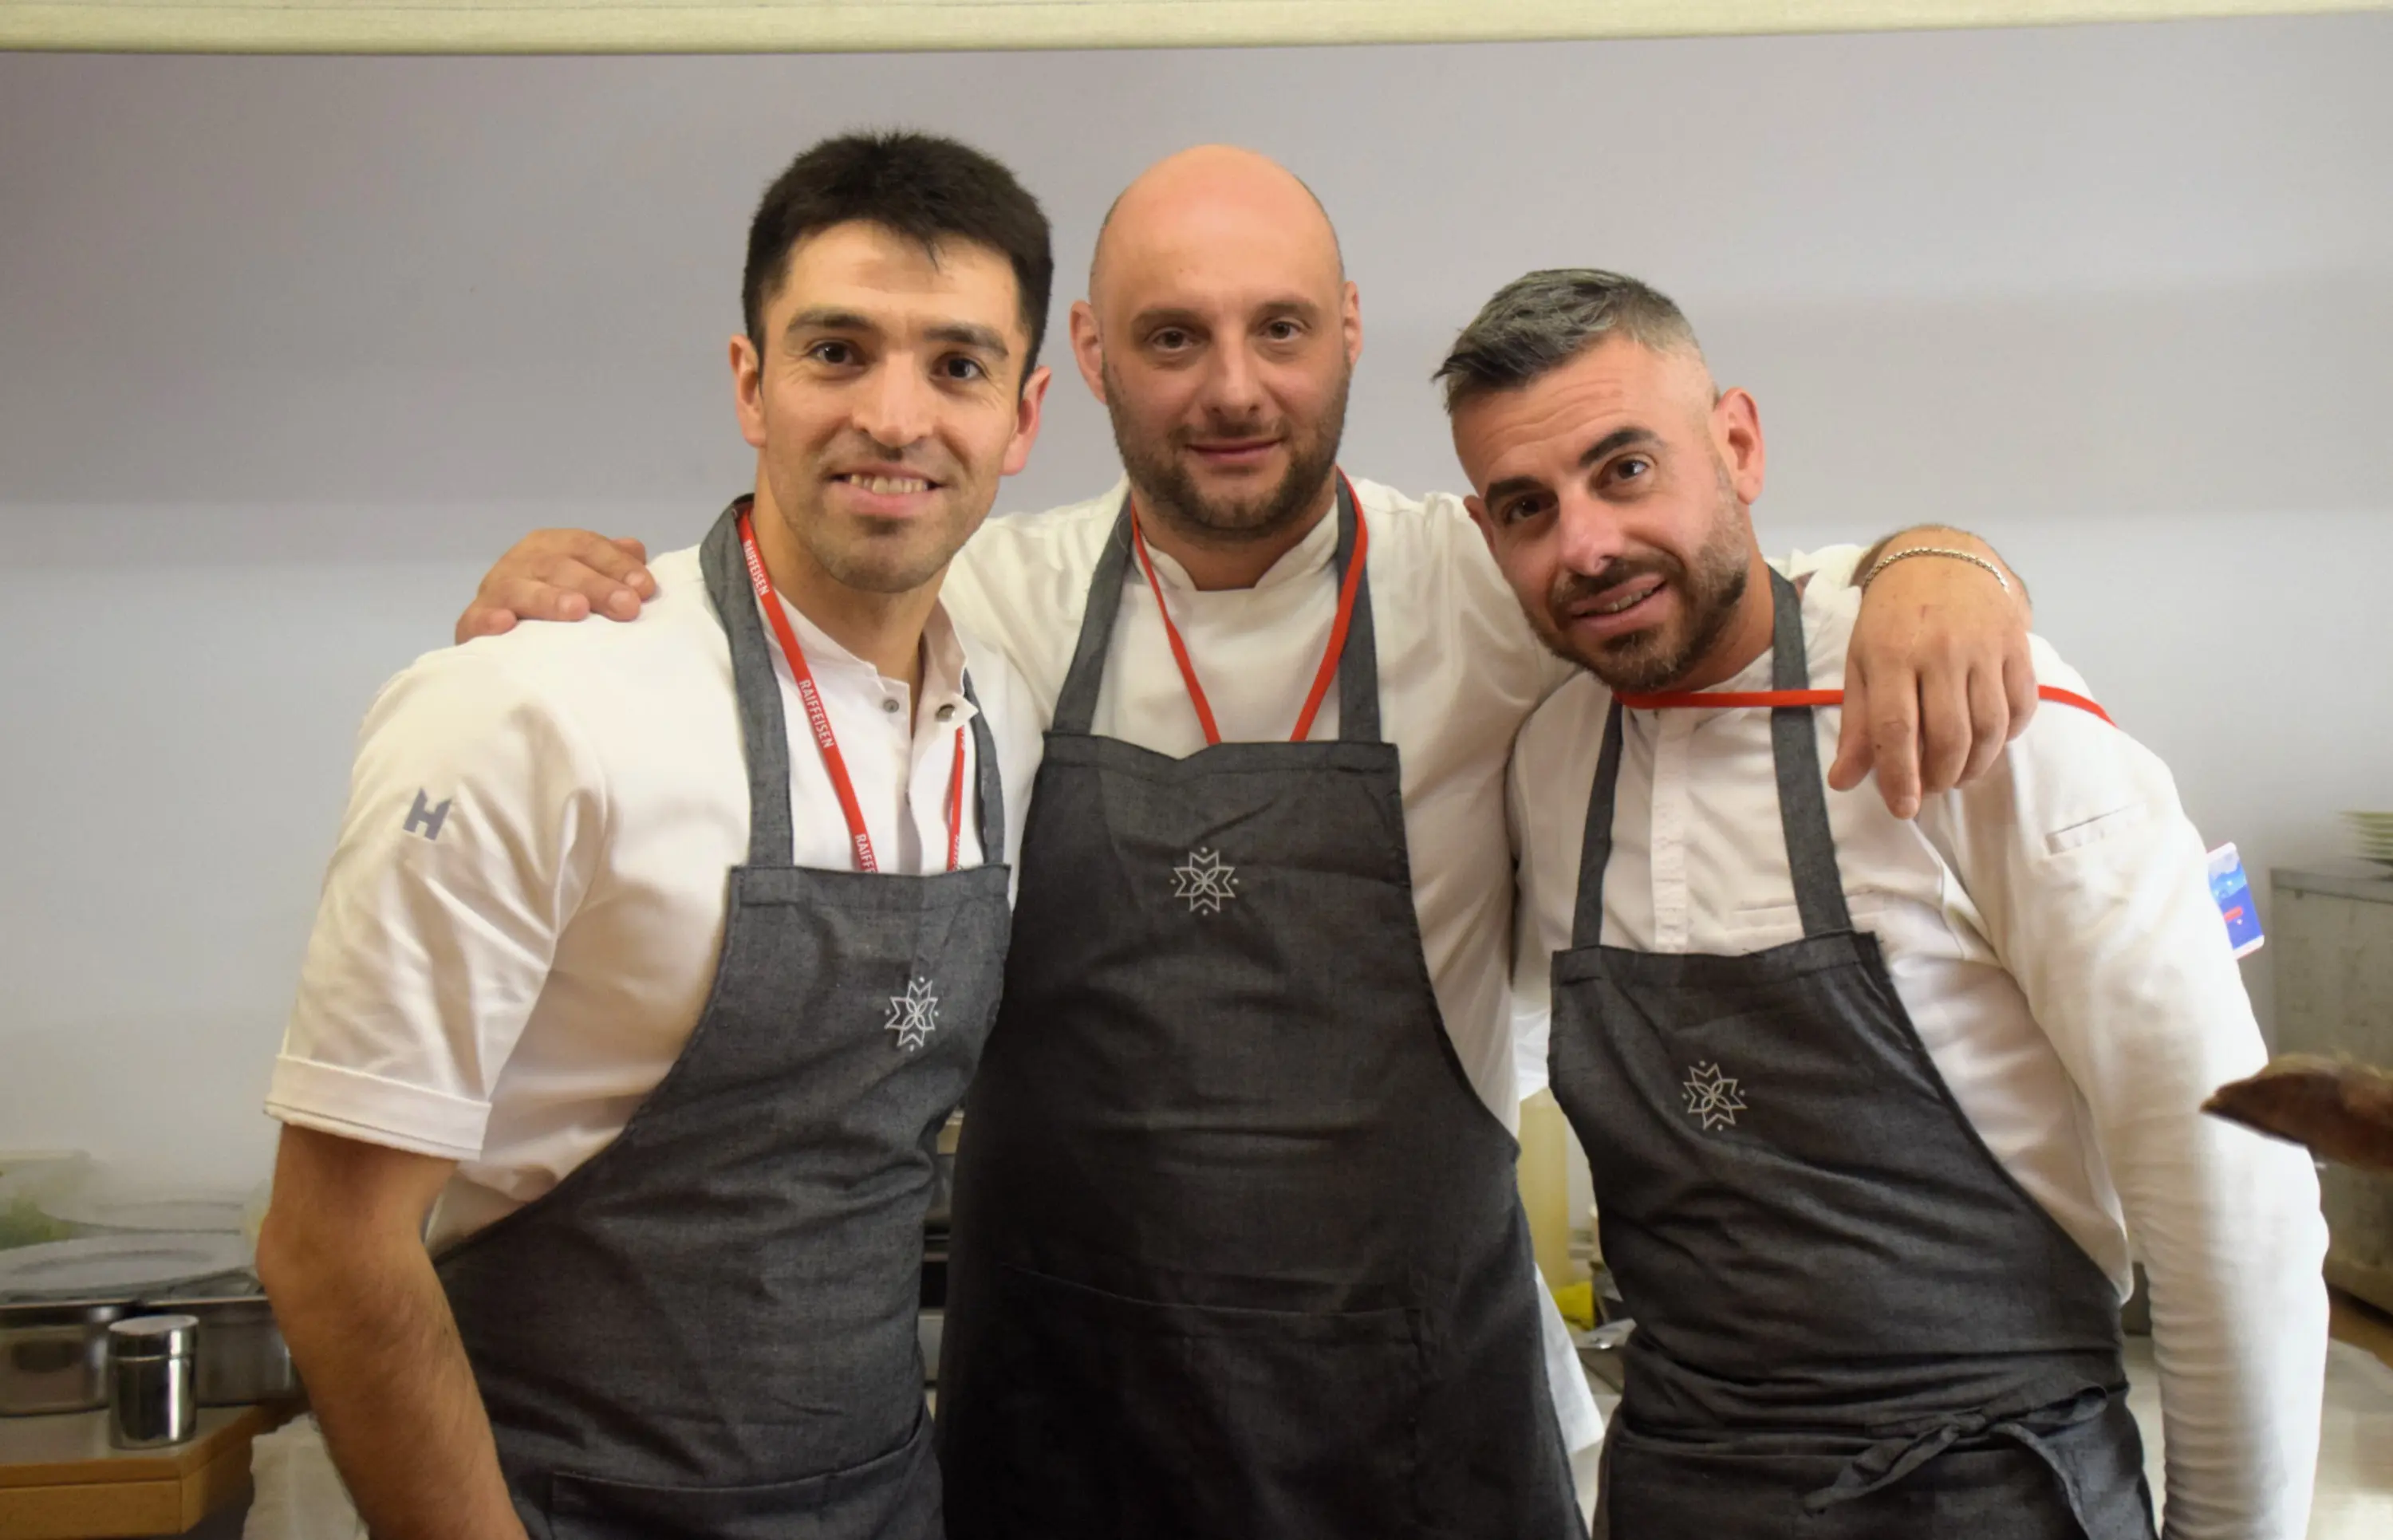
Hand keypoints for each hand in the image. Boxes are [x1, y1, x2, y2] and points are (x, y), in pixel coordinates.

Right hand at [455, 531, 655, 644]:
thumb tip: (635, 550)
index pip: (587, 546)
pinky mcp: (473, 621)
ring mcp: (496, 590)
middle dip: (596, 586)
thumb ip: (610, 563)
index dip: (617, 565)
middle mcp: (522, 561)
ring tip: (576, 611)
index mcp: (552, 545)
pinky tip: (506, 625)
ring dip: (549, 599)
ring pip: (521, 590)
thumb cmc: (555, 598)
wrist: (498, 625)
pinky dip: (489, 621)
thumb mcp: (583, 575)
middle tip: (626, 607)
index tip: (645, 588)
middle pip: (560, 567)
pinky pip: (477, 619)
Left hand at [1828, 549, 2034, 817]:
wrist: (1943, 557)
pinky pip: (2021, 706)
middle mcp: (1941, 651)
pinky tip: (1989, 744)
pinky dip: (2008, 736)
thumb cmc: (1892, 617)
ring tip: (1957, 775)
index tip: (1903, 808)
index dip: (1900, 777)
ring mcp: (1984, 647)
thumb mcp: (1861, 662)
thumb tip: (1844, 781)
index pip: (1897, 729)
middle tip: (1930, 789)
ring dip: (1975, 766)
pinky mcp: (2018, 645)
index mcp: (1891, 655)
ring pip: (1989, 728)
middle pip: (1948, 736)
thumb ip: (1857, 724)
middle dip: (1940, 777)